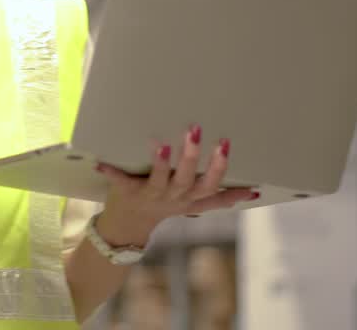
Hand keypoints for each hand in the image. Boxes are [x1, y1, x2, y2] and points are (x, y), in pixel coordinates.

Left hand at [92, 126, 257, 245]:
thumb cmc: (166, 205)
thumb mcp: (196, 203)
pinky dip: (111, 173)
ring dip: (161, 164)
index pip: (210, 185)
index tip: (225, 144)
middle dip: (191, 157)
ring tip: (163, 144)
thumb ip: (222, 198)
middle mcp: (173, 197)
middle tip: (194, 131)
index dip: (218, 168)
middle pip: (186, 180)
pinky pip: (120, 183)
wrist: (129, 225)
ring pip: (159, 181)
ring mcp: (150, 195)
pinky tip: (101, 162)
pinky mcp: (127, 192)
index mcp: (190, 197)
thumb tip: (254, 193)